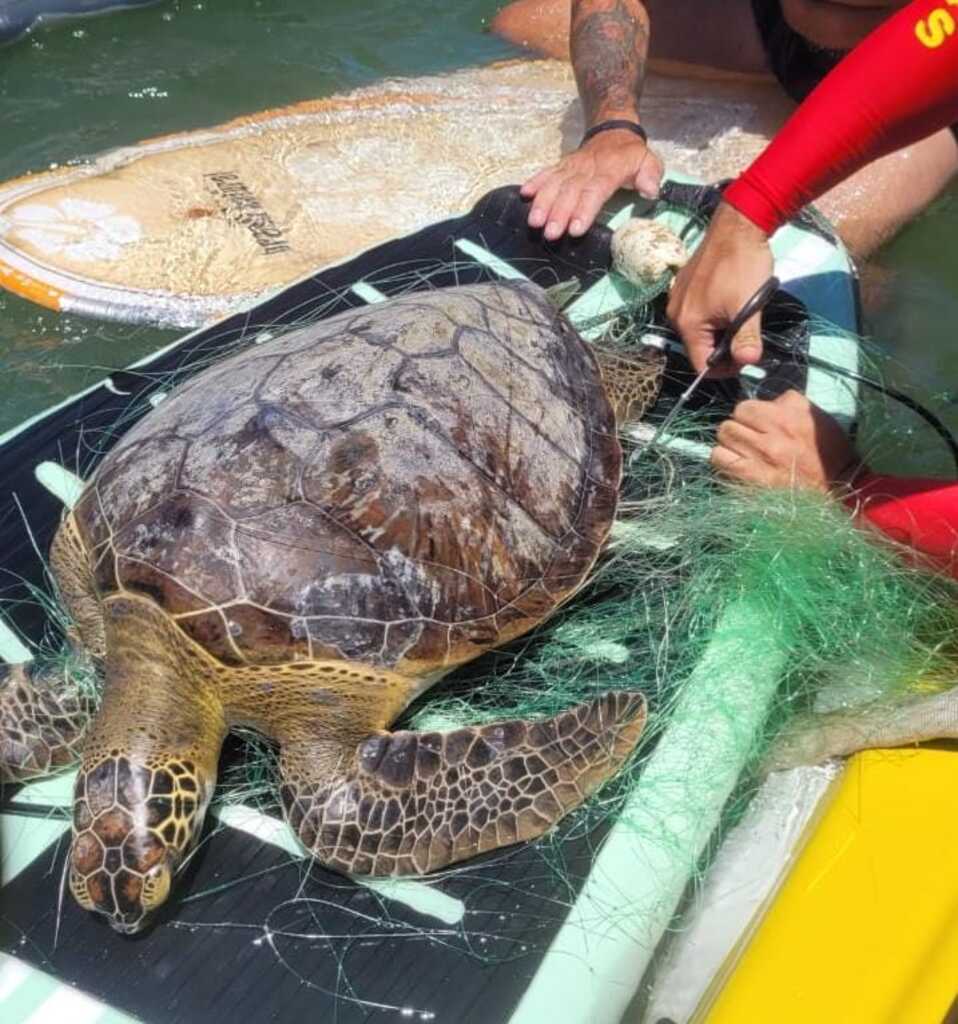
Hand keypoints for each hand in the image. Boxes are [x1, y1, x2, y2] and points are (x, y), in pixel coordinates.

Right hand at [520, 129, 663, 240]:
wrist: (613, 131)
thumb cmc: (631, 155)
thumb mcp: (649, 161)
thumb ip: (651, 176)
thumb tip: (650, 191)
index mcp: (609, 170)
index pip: (595, 190)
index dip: (585, 210)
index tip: (576, 228)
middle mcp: (587, 168)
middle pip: (571, 192)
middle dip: (559, 213)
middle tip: (550, 233)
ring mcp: (571, 167)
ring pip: (555, 184)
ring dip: (543, 203)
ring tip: (534, 222)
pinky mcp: (561, 166)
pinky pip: (546, 173)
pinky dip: (535, 183)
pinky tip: (524, 195)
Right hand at [667, 202, 773, 376]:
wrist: (738, 224)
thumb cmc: (742, 266)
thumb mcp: (749, 306)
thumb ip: (747, 339)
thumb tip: (748, 363)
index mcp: (688, 323)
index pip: (701, 364)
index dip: (725, 369)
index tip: (746, 357)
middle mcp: (675, 314)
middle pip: (699, 348)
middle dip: (723, 348)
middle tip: (747, 334)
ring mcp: (677, 298)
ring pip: (699, 330)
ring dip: (720, 331)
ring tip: (740, 314)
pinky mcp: (683, 286)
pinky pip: (697, 312)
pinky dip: (714, 315)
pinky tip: (729, 300)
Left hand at [711, 390, 859, 493]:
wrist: (838, 488)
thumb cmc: (826, 451)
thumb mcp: (813, 415)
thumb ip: (785, 402)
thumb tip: (763, 402)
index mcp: (784, 419)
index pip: (743, 408)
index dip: (747, 415)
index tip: (755, 424)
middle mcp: (768, 439)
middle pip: (728, 425)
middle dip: (736, 431)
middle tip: (749, 440)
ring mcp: (757, 461)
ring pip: (720, 443)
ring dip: (729, 447)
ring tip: (743, 453)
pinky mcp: (749, 480)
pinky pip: (719, 462)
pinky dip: (724, 462)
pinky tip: (737, 465)